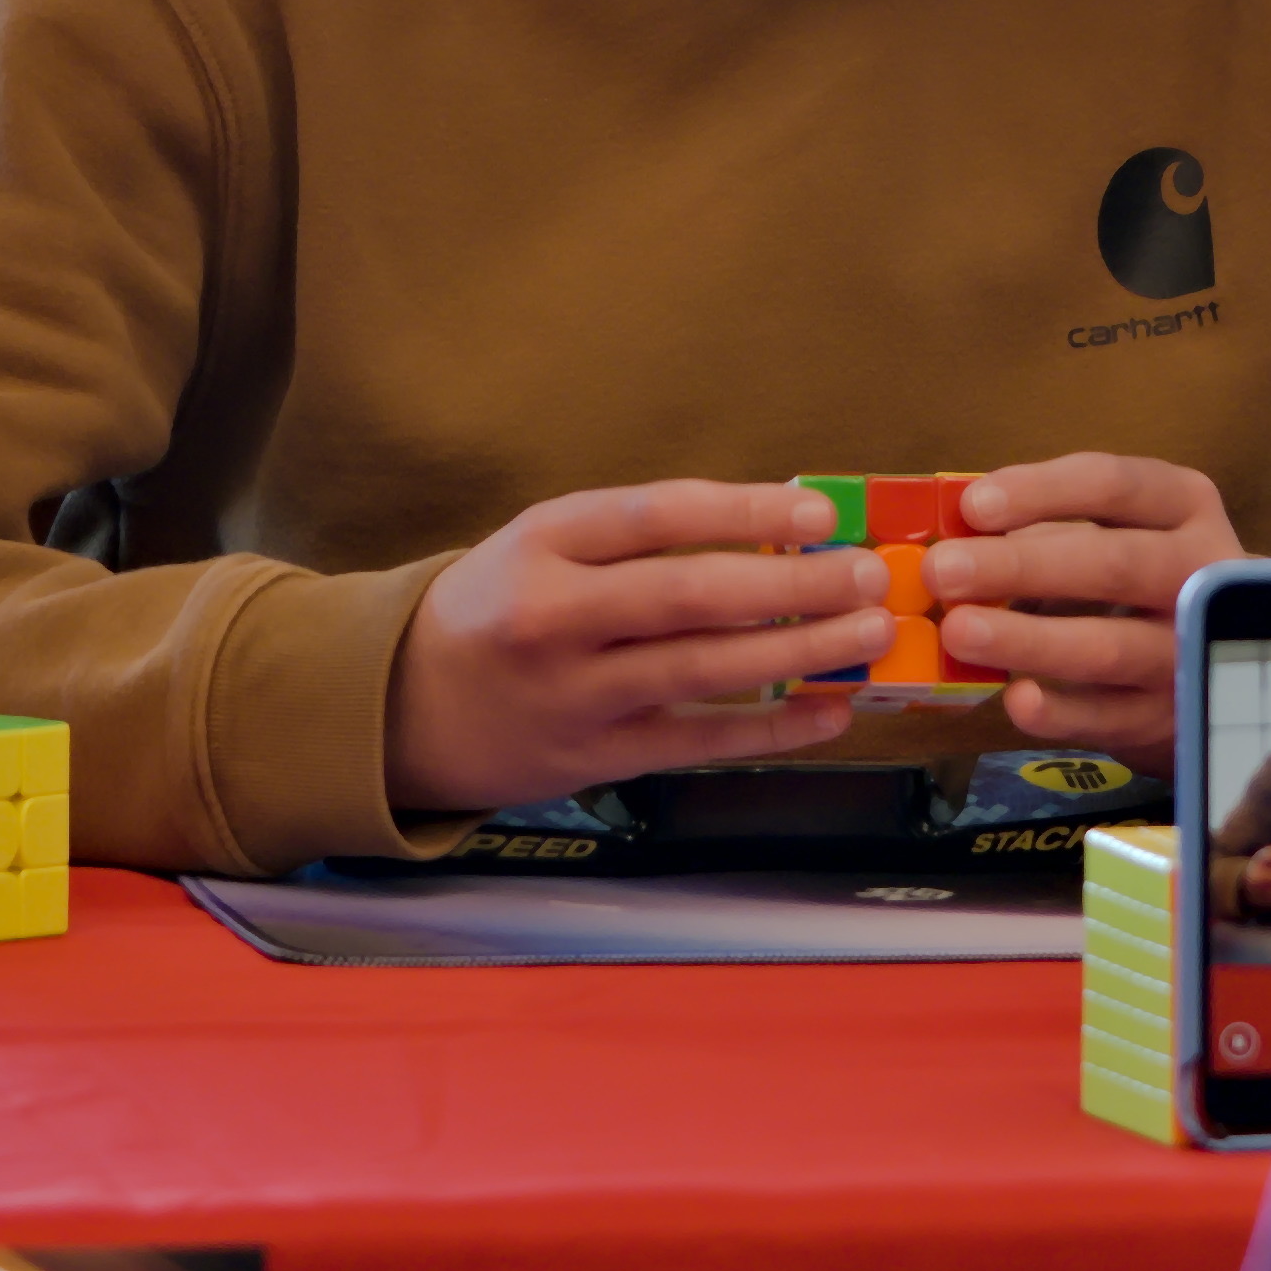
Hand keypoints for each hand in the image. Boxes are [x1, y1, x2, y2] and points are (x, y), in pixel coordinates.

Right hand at [385, 482, 882, 813]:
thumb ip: (636, 540)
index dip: (745, 513)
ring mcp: (574, 692)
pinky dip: (772, 727)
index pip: (658, 516)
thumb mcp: (540, 547)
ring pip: (704, 669)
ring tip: (868, 633)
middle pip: (691, 594)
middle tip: (869, 577)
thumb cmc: (495, 610)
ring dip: (800, 650)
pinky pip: (698, 740)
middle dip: (796, 586)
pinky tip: (829, 712)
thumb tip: (773, 536)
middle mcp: (554, 614)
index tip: (819, 516)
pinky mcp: (593, 757)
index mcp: (542, 541)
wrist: (400, 707)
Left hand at [922, 454, 1244, 760]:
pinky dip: (1061, 710)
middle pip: (1113, 564)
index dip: (1041, 492)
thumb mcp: (1111, 535)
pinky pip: (1110, 717)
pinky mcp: (1175, 718)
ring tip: (960, 632)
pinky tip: (1016, 697)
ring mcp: (1192, 649)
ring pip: (1110, 647)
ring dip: (1029, 639)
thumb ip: (1044, 531)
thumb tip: (958, 537)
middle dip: (1021, 567)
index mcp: (1184, 506)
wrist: (1223, 664)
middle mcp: (1201, 574)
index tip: (972, 506)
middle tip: (944, 570)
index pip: (1114, 485)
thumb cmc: (1141, 584)